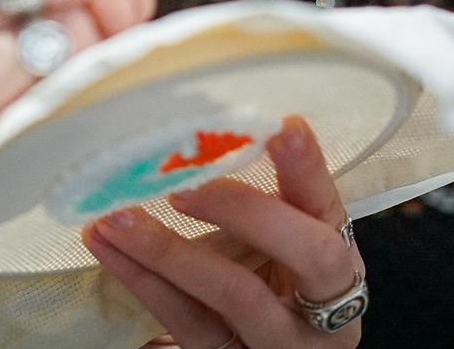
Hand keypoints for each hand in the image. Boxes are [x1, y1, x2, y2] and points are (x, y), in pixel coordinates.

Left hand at [84, 116, 364, 348]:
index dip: (308, 169)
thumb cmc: (277, 287)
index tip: (281, 127)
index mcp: (344, 265)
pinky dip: (142, 282)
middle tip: (184, 184)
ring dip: (166, 250)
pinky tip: (109, 248)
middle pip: (303, 255)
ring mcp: (278, 343)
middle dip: (244, 209)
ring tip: (116, 216)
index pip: (331, 207)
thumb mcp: (285, 246)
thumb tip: (212, 135)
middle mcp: (326, 313)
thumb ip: (267, 202)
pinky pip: (185, 324)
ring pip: (233, 294)